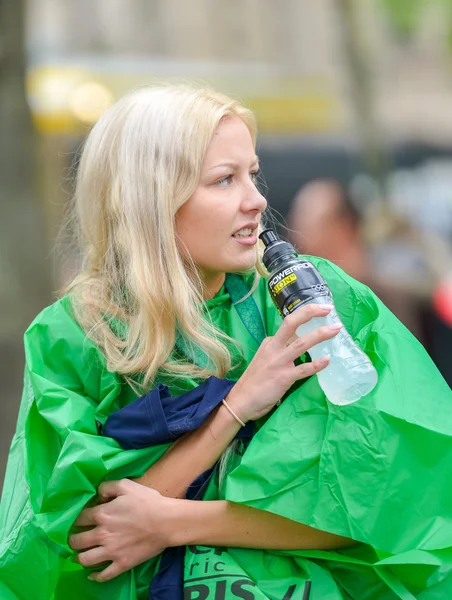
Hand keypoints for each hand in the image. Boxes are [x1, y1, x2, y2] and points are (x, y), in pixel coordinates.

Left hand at [69, 479, 177, 581]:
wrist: (166, 521)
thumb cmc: (147, 501)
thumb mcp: (126, 485)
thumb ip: (107, 487)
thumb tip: (98, 495)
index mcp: (101, 514)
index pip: (79, 519)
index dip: (76, 519)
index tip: (79, 520)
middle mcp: (101, 535)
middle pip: (76, 541)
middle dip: (73, 539)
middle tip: (76, 538)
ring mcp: (111, 552)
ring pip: (85, 560)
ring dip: (80, 557)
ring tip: (81, 554)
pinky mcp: (121, 564)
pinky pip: (103, 575)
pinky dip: (95, 576)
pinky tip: (92, 574)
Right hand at [226, 303, 340, 421]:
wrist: (240, 400)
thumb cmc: (254, 381)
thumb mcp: (264, 358)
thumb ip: (279, 350)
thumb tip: (298, 343)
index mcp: (270, 342)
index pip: (289, 324)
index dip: (305, 314)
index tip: (320, 308)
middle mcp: (274, 348)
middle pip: (291, 323)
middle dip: (310, 312)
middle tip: (328, 308)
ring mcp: (279, 362)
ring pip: (302, 343)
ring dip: (320, 335)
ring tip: (336, 329)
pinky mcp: (283, 377)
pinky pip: (304, 369)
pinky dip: (317, 364)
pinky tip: (328, 360)